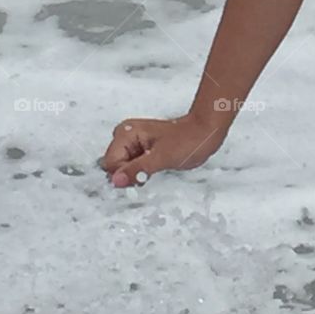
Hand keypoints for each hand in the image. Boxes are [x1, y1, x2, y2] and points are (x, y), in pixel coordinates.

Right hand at [100, 112, 227, 186]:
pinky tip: (155, 166)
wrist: (204, 133)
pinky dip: (142, 172)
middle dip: (130, 173)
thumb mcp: (161, 158)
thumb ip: (137, 170)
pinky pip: (133, 167)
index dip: (125, 173)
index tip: (142, 174)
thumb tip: (116, 180)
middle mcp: (126, 136)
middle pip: (114, 166)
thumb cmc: (187, 139)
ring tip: (156, 165)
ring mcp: (134, 143)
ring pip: (123, 169)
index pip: (110, 163)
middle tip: (151, 168)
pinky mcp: (142, 151)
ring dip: (137, 173)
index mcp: (126, 133)